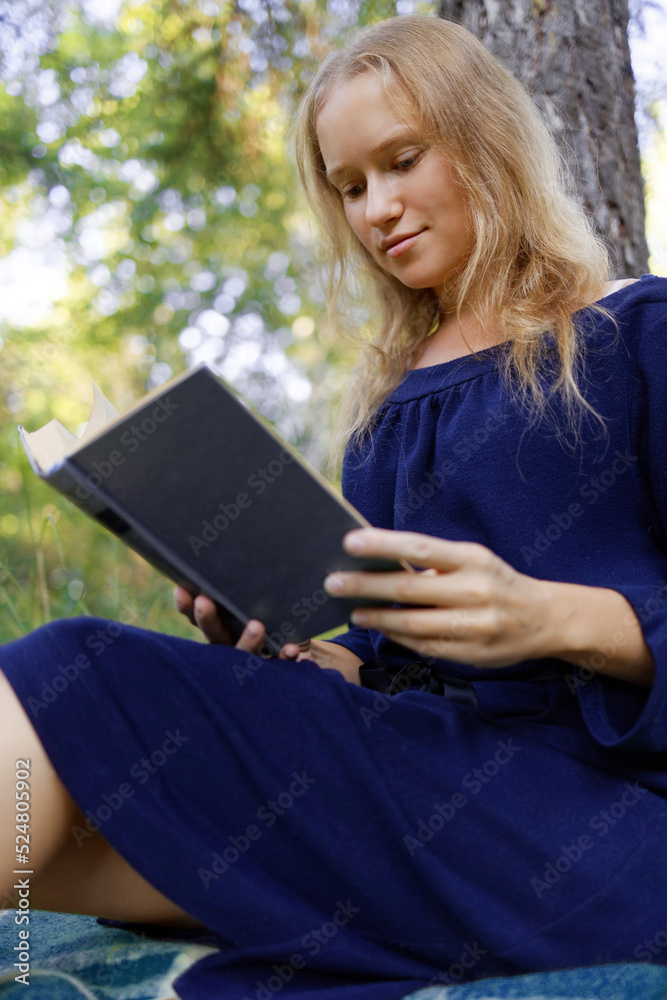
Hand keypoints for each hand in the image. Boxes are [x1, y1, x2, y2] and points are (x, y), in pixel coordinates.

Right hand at [173, 588, 302, 659]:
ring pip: (243, 652)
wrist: (289, 649)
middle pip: (213, 633)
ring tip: (257, 626)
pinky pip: (278, 662)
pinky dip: (284, 656)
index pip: (195, 616)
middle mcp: (228, 643)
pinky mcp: (271, 665)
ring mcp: (248, 657)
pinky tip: (292, 649)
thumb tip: (227, 532)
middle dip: (207, 618)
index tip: (180, 589)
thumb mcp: (245, 598)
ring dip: (248, 641)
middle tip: (203, 601)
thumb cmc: (261, 613)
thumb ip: (236, 584)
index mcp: (218, 626)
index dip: (185, 605)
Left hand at [323, 528, 554, 667]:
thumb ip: (433, 563)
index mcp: (473, 559)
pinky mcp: (470, 653)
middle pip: (409, 589)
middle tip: (333, 582)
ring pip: (412, 623)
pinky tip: (380, 628)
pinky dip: (398, 637)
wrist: (543, 618)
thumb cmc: (494, 581)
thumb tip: (379, 562)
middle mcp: (475, 591)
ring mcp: (474, 625)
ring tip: (353, 610)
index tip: (350, 541)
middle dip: (366, 586)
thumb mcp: (473, 560)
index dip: (384, 545)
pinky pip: (424, 645)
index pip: (421, 548)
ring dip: (377, 617)